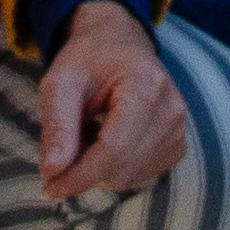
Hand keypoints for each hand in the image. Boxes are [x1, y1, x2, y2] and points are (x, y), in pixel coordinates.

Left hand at [35, 0, 191, 203]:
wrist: (118, 43)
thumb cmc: (88, 60)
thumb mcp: (61, 82)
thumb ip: (57, 126)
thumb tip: (53, 172)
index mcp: (146, 85)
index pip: (115, 149)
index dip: (80, 175)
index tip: (49, 186)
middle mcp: (172, 109)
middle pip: (123, 168)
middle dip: (84, 171)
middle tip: (61, 148)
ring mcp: (179, 129)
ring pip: (130, 177)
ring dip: (99, 168)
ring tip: (87, 133)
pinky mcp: (177, 144)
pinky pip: (140, 175)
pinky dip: (116, 168)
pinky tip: (106, 140)